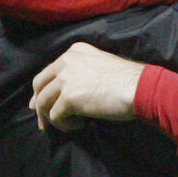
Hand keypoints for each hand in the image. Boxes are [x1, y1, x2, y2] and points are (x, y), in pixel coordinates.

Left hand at [30, 43, 145, 129]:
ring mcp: (65, 79)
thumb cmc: (127, 79)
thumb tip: (69, 93)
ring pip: (43, 102)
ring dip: (52, 118)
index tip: (40, 104)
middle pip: (39, 84)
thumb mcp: (101, 64)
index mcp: (73, 52)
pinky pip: (55, 116)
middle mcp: (65, 61)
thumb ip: (82, 72)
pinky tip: (80, 125)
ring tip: (68, 125)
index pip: (49, 71)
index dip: (43, 90)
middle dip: (38, 104)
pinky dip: (65, 125)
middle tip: (43, 121)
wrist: (139, 87)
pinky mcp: (68, 98)